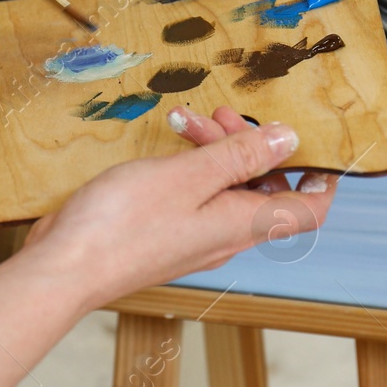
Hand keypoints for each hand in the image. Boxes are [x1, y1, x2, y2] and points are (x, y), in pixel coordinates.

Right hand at [23, 109, 338, 310]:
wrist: (65, 269)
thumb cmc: (121, 225)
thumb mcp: (188, 176)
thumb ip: (240, 156)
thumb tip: (289, 141)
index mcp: (240, 224)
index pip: (308, 212)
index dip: (322, 181)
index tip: (317, 146)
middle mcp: (225, 236)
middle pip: (262, 189)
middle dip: (250, 145)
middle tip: (220, 117)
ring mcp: (195, 238)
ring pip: (226, 189)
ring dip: (215, 151)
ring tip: (185, 123)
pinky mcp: (167, 235)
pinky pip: (196, 196)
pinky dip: (190, 168)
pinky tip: (166, 147)